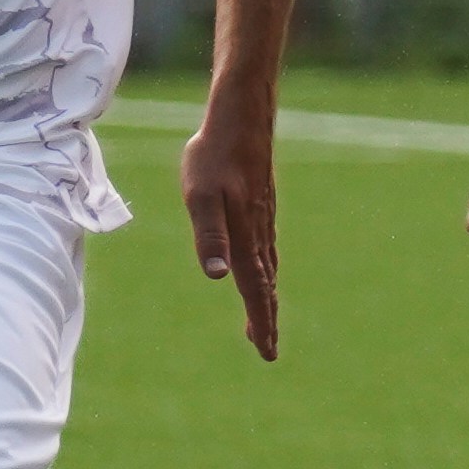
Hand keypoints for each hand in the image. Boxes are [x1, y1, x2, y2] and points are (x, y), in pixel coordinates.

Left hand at [183, 106, 282, 361]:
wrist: (242, 116)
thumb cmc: (214, 155)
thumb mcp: (200, 195)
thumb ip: (209, 235)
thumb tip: (217, 276)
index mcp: (245, 236)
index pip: (255, 289)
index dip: (260, 322)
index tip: (266, 352)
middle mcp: (259, 233)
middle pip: (265, 285)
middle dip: (266, 318)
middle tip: (267, 349)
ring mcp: (263, 219)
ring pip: (268, 268)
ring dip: (265, 297)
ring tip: (262, 320)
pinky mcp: (261, 206)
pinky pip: (267, 249)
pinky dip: (266, 271)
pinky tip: (262, 271)